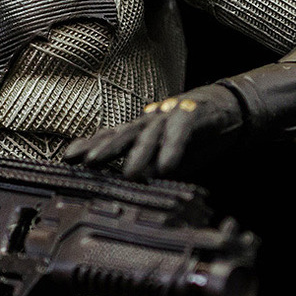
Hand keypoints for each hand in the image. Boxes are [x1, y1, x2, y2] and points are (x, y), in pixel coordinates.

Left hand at [64, 84, 244, 178]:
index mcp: (139, 130)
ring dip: (139, 154)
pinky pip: (180, 133)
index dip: (88, 145)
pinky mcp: (193, 115)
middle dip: (104, 148)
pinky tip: (167, 166)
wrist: (228, 109)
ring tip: (130, 174)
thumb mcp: (163, 155)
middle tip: (89, 163)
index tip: (68, 158)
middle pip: (123, 133)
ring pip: (150, 133)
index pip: (109, 136)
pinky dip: (173, 148)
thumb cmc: (190, 135)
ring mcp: (170, 116)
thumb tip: (128, 185)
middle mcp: (150, 121)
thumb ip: (146, 167)